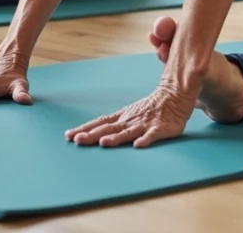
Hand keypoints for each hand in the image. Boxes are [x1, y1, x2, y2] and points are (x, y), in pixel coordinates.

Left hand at [64, 85, 194, 147]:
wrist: (174, 96)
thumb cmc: (150, 108)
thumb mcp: (129, 113)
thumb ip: (115, 124)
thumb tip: (94, 134)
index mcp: (122, 117)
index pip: (99, 123)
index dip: (85, 129)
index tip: (69, 135)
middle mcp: (129, 120)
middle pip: (108, 128)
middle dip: (92, 135)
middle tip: (77, 140)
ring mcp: (144, 124)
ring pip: (127, 132)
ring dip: (115, 138)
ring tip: (104, 143)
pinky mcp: (159, 129)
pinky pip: (152, 135)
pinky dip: (145, 140)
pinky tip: (138, 145)